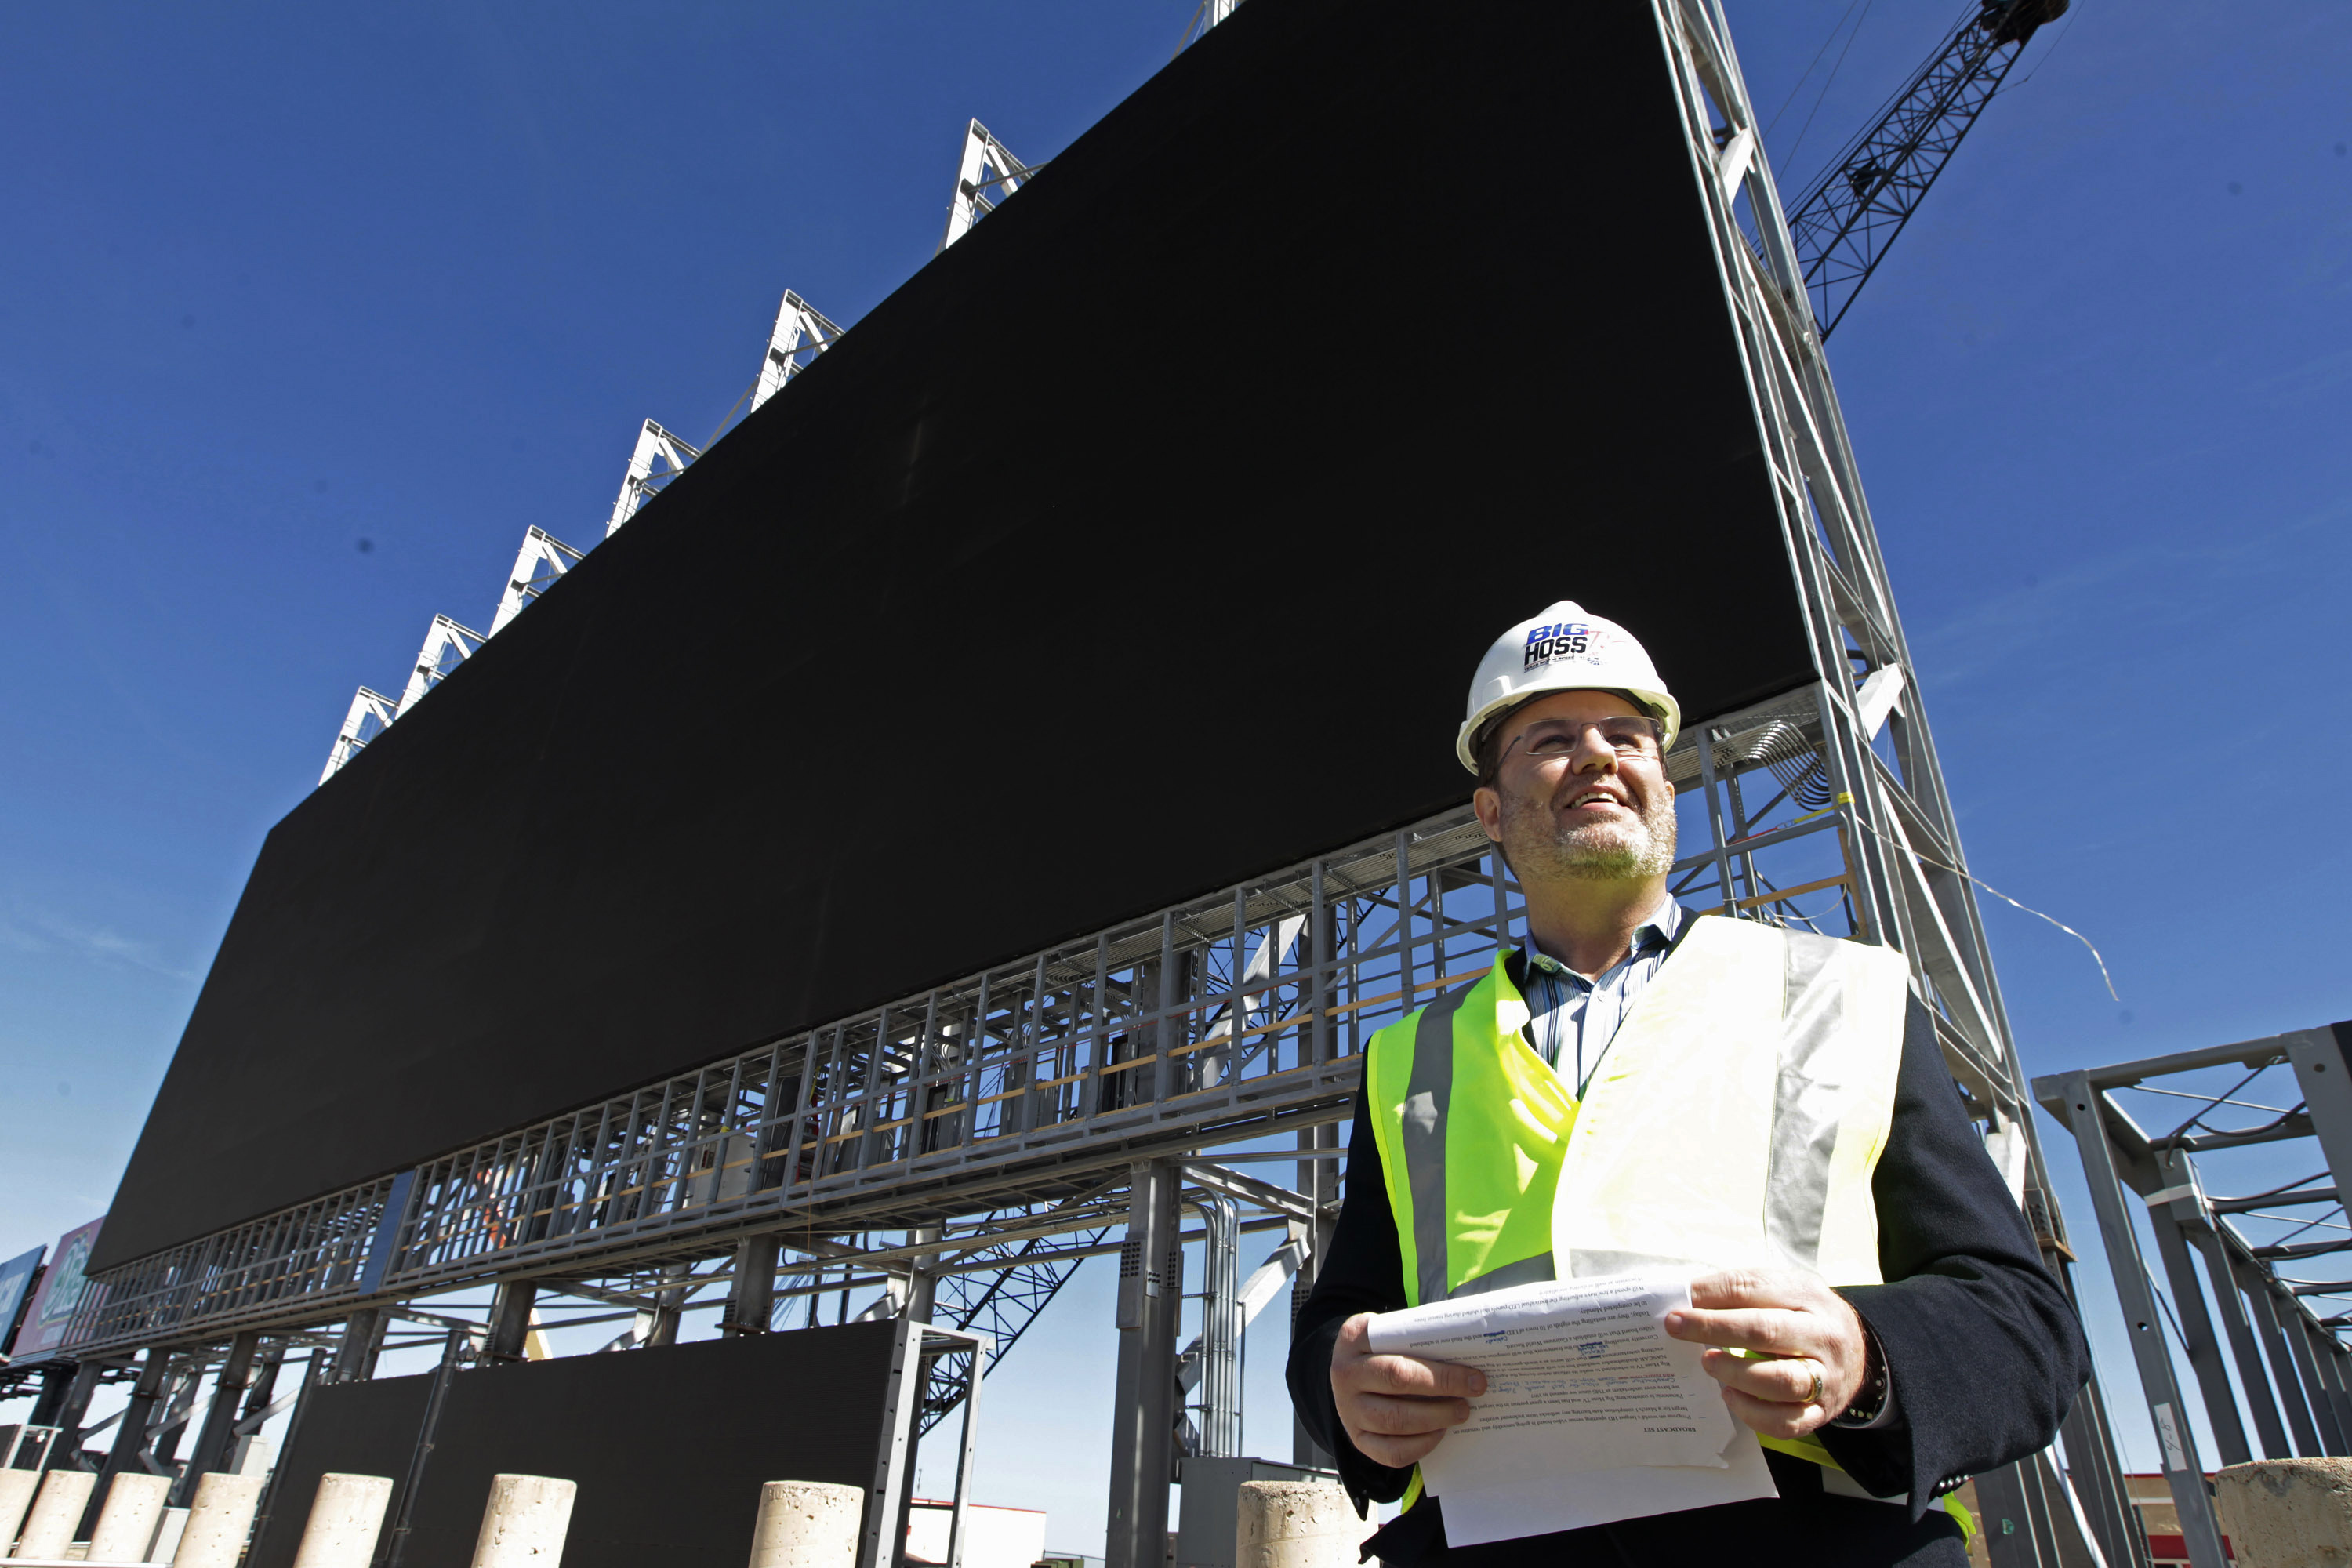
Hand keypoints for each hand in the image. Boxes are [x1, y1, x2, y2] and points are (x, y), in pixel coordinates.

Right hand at [1328, 1311, 1486, 1466]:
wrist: (1349, 1372)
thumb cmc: (1380, 1348)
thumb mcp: (1387, 1330)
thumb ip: (1416, 1336)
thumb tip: (1465, 1355)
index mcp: (1354, 1339)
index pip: (1400, 1358)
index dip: (1440, 1372)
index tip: (1473, 1375)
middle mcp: (1346, 1375)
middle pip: (1398, 1385)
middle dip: (1443, 1390)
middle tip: (1474, 1393)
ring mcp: (1349, 1411)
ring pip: (1395, 1421)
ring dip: (1435, 1419)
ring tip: (1460, 1412)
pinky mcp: (1357, 1439)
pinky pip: (1391, 1452)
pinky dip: (1421, 1446)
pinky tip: (1439, 1432)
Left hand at [1663, 1269, 1868, 1439]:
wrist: (1858, 1353)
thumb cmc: (1804, 1316)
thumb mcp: (1784, 1289)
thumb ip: (1742, 1290)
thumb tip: (1687, 1295)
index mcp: (1807, 1295)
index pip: (1753, 1289)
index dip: (1711, 1294)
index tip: (1677, 1301)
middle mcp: (1821, 1335)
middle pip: (1765, 1330)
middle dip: (1714, 1328)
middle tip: (1676, 1327)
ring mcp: (1825, 1377)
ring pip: (1780, 1380)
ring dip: (1736, 1372)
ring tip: (1708, 1363)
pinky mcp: (1821, 1411)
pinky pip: (1786, 1421)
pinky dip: (1753, 1413)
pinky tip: (1730, 1397)